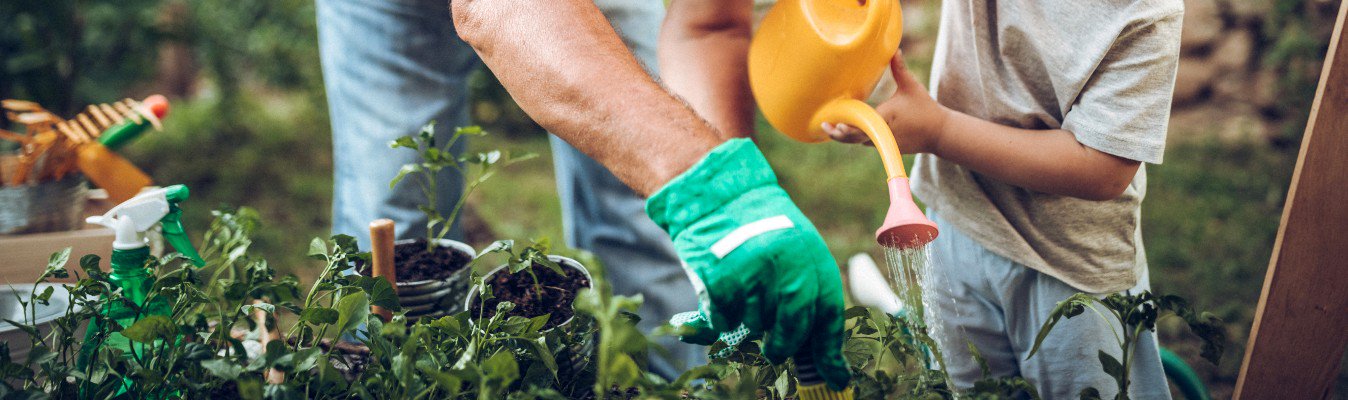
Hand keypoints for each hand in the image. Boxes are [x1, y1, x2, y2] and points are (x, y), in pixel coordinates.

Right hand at [646, 139, 849, 389]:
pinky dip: (722, 319)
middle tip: (777, 350)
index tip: (835, 376)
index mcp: (810, 253)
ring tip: (743, 300)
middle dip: (785, 344)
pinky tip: (721, 298)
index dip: (830, 349)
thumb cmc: (756, 225)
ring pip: (757, 325)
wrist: (713, 193)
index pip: (827, 311)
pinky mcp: (720, 279)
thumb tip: (825, 353)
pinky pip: (725, 321)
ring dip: (750, 324)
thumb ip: (807, 290)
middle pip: (794, 326)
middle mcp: (786, 262)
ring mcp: (752, 271)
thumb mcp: (793, 247)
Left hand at [822, 51, 949, 154]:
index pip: (862, 124)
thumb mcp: (911, 86)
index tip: (835, 123)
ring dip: (845, 137)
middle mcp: (882, 133)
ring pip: (859, 141)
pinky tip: (844, 132)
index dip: (848, 126)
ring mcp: (884, 142)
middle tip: (824, 127)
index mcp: (886, 117)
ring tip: (829, 129)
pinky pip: (867, 142)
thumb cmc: (925, 108)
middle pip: (855, 137)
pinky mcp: (886, 147)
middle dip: (839, 134)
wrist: (939, 133)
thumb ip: (900, 69)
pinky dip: (856, 137)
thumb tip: (895, 49)